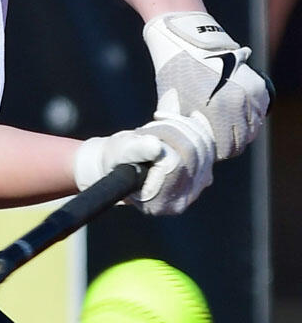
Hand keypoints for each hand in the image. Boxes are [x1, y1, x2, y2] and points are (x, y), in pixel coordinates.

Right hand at [73, 112, 214, 214]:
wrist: (121, 162)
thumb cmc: (116, 160)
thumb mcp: (118, 153)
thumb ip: (135, 151)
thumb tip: (156, 147)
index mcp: (161, 201)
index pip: (175, 164)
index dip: (159, 143)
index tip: (142, 138)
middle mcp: (184, 197)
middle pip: (193, 152)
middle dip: (168, 130)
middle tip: (146, 130)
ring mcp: (198, 185)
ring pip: (202, 142)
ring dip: (176, 125)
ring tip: (155, 129)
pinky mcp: (204, 169)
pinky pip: (207, 138)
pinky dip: (190, 123)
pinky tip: (172, 122)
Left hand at [143, 12, 273, 160]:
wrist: (185, 43)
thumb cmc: (175, 74)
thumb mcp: (172, 105)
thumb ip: (184, 130)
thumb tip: (186, 149)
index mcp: (216, 111)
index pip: (227, 148)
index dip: (217, 152)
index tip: (209, 150)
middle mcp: (238, 103)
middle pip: (242, 140)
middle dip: (230, 145)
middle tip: (217, 142)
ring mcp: (250, 93)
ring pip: (254, 127)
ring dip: (242, 132)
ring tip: (226, 130)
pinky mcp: (257, 85)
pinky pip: (260, 112)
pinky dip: (251, 117)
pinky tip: (236, 116)